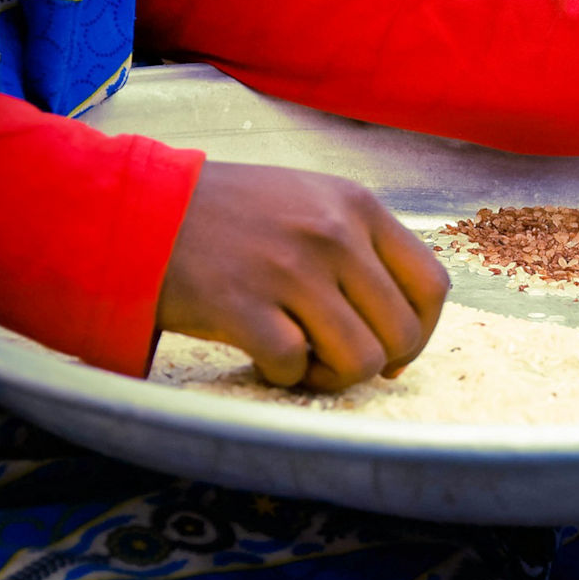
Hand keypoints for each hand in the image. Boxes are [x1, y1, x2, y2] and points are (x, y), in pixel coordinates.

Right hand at [156, 161, 448, 390]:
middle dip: (377, 362)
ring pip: (360, 360)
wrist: (146, 210)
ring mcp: (289, 268)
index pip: (432, 285)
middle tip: (337, 358)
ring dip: (332, 376)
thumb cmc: (238, 216)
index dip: (422, 330)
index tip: (394, 348)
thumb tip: (405, 328)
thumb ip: (364, 251)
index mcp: (358, 207)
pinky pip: (293, 367)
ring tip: (301, 359)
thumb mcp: (314, 203)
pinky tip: (261, 355)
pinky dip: (282, 376)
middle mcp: (333, 233)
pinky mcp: (243, 303)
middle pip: (402, 333)